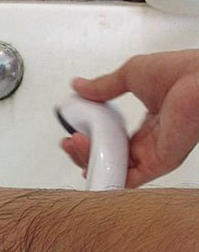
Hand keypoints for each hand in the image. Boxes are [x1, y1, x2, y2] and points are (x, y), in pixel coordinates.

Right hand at [63, 49, 198, 187]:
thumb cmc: (182, 72)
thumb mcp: (131, 74)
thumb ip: (102, 86)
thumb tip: (80, 86)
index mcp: (148, 123)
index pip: (111, 140)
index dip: (89, 138)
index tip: (74, 129)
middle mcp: (149, 142)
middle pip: (108, 157)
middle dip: (83, 152)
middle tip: (70, 140)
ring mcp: (152, 154)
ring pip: (113, 170)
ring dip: (88, 162)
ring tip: (74, 144)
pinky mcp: (156, 164)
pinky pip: (126, 180)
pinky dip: (105, 177)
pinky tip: (87, 164)